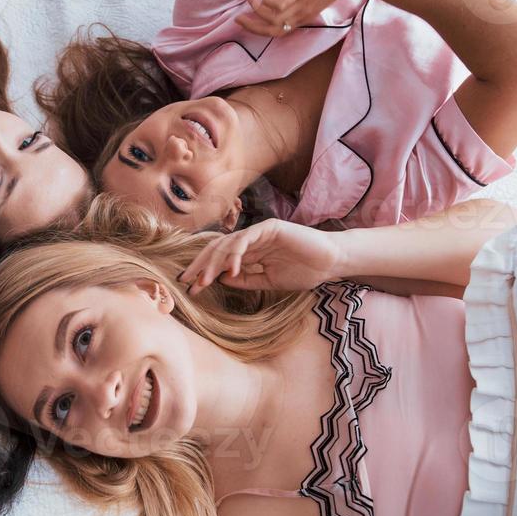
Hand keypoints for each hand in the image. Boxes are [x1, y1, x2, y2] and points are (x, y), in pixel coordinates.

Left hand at [178, 218, 343, 293]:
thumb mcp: (268, 281)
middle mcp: (251, 240)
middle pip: (217, 249)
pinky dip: (235, 254)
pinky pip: (246, 240)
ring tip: (204, 281)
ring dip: (214, 263)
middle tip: (186, 282)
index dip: (204, 271)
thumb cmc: (304, 271)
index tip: (190, 288)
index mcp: (250, 252)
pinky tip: (231, 270)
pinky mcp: (269, 227)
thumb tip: (221, 279)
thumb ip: (245, 280)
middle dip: (200, 265)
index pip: (219, 259)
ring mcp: (259, 232)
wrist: (330, 262)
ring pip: (228, 244)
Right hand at [237, 0, 358, 36]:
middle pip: (273, 30)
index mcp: (303, 16)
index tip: (247, 21)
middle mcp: (301, 15)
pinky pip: (278, 5)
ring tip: (250, 1)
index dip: (260, 28)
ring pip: (273, 19)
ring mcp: (301, 5)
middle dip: (253, 27)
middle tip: (238, 19)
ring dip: (258, 11)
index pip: (279, 30)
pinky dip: (267, 1)